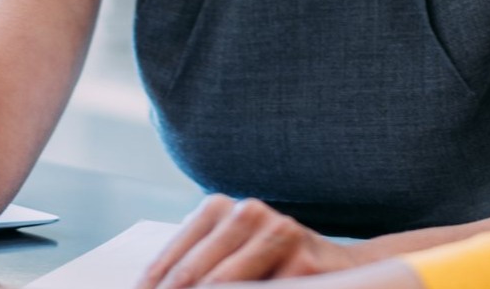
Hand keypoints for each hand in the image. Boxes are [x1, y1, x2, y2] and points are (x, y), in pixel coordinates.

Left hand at [138, 195, 355, 287]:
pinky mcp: (305, 260)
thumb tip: (151, 288)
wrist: (337, 264)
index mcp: (219, 208)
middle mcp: (247, 212)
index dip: (153, 284)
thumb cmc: (270, 264)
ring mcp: (278, 232)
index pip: (174, 255)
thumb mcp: (231, 255)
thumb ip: (198, 268)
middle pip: (198, 272)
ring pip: (226, 283)